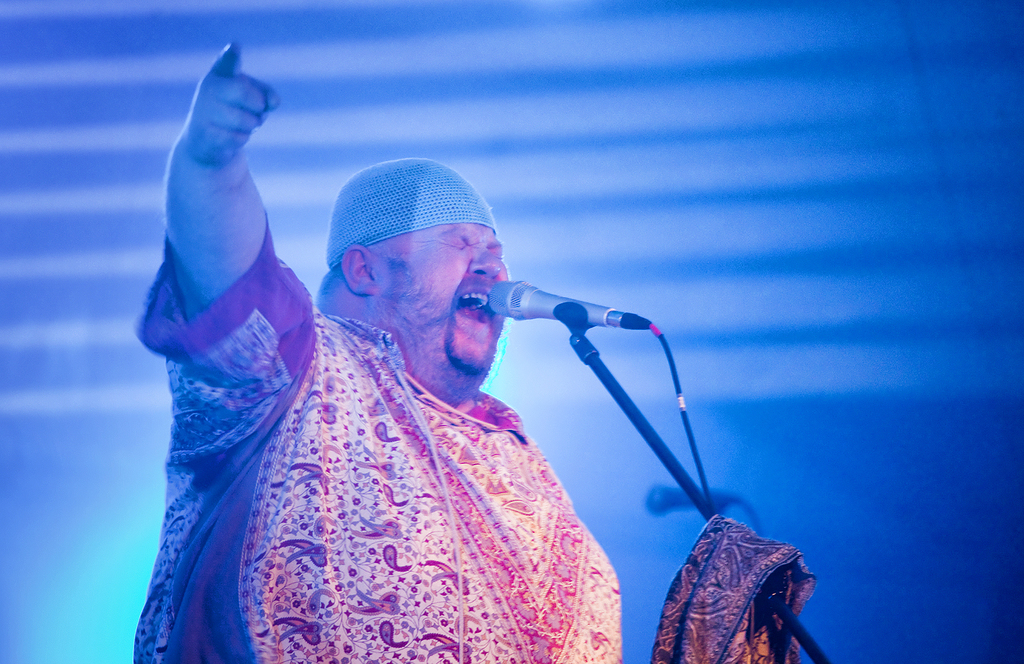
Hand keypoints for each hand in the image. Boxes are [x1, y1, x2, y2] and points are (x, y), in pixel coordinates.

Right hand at [181, 43, 279, 166]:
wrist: (205, 138)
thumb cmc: (234, 110)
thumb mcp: (254, 98)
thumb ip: (267, 95)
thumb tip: (274, 102)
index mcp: (220, 73)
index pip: (227, 61)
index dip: (231, 55)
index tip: (235, 47)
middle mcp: (209, 87)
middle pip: (242, 91)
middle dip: (258, 104)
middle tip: (258, 109)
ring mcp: (204, 110)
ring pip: (245, 119)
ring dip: (254, 124)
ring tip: (247, 123)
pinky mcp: (205, 132)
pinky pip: (238, 137)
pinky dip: (243, 138)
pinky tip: (233, 135)